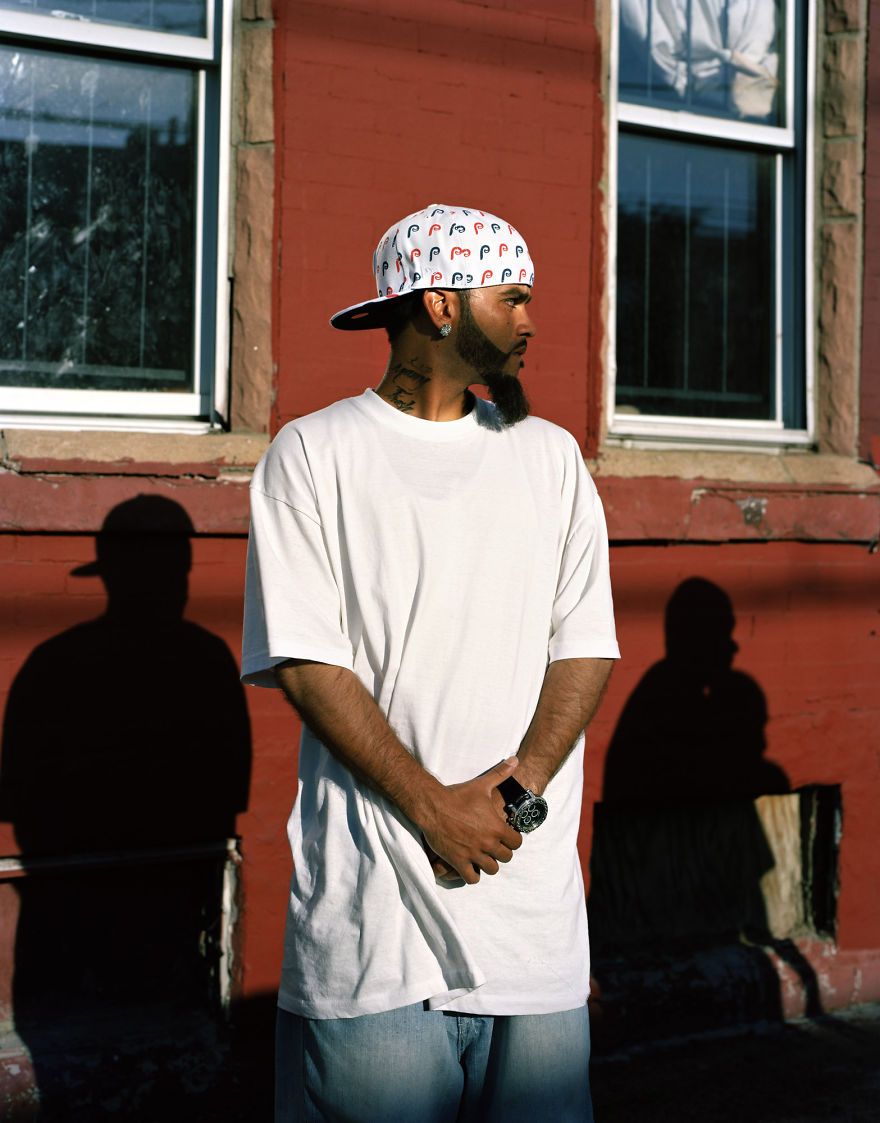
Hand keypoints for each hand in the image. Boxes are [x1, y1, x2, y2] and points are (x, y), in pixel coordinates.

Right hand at [419, 757, 522, 884]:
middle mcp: (488, 843)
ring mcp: (473, 854)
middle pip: (506, 858)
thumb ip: (501, 774)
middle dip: (500, 853)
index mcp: (497, 827)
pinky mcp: (458, 861)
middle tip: (491, 846)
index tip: (504, 836)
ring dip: (488, 864)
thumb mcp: (482, 784)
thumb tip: (515, 760)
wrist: (432, 805)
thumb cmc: (458, 795)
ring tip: (481, 856)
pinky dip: (472, 875)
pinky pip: (472, 878)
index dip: (512, 840)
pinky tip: (468, 865)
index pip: (517, 843)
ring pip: (491, 870)